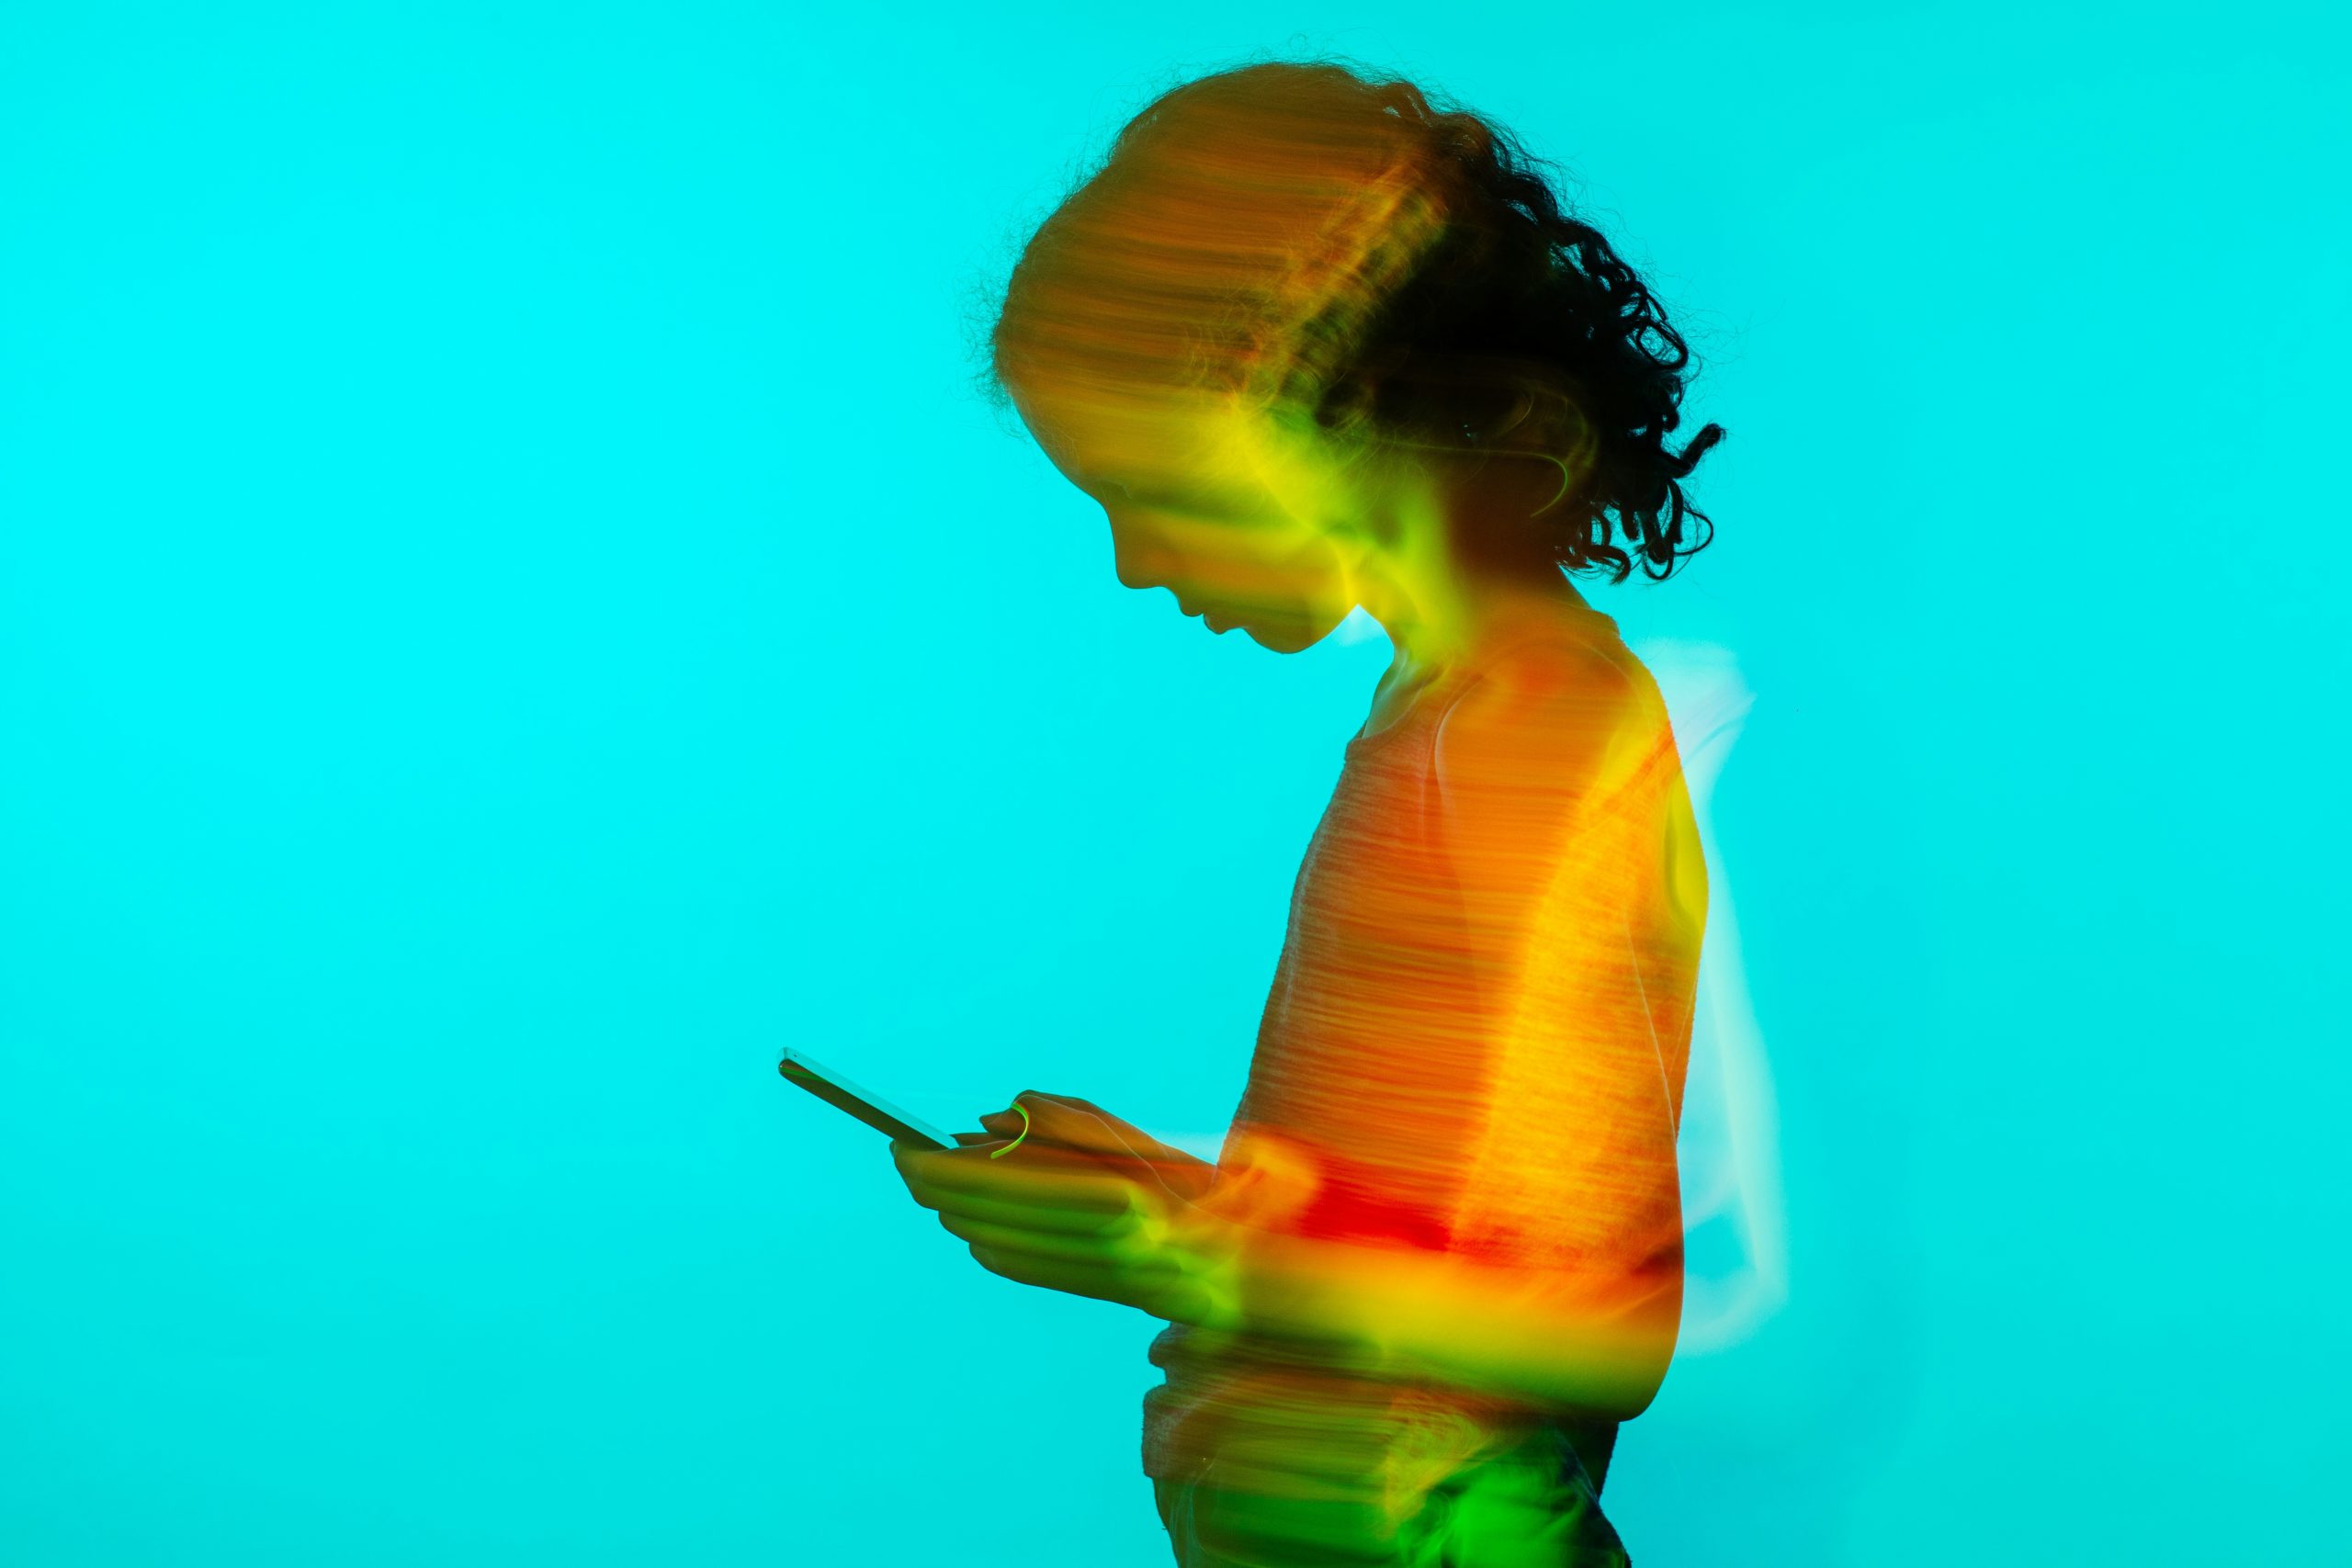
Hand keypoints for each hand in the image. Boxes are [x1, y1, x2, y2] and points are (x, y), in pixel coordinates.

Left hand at [889, 1091, 1240, 1326]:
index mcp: (1116, 1195)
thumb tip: (993, 1119)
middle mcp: (1102, 1244)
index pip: (1000, 1184)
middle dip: (937, 1188)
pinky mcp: (1096, 1295)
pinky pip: (1023, 1269)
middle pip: (987, 1217)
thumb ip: (1067, 1122)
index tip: (906, 1148)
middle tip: (906, 1159)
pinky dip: (990, 1243)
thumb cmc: (1202, 1182)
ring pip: (997, 1244)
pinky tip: (976, 1226)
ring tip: (936, 1184)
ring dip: (958, 1213)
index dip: (942, 1169)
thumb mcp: (1139, 1137)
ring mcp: (1098, 1276)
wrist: (1260, 1259)